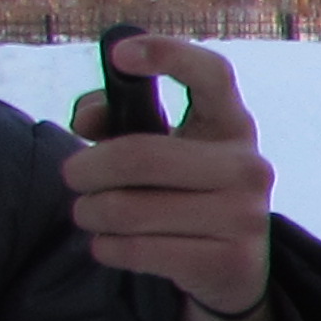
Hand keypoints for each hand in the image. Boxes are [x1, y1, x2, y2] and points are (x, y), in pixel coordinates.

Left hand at [65, 35, 281, 320]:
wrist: (232, 266)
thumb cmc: (183, 190)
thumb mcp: (162, 146)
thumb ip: (120, 120)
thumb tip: (86, 120)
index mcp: (232, 125)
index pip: (213, 75)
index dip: (168, 55)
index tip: (120, 55)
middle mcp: (248, 166)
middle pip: (140, 156)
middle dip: (86, 168)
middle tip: (72, 175)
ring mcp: (244, 216)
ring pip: (128, 209)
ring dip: (90, 212)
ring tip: (90, 214)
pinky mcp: (228, 261)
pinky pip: (137, 250)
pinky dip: (107, 248)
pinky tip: (111, 245)